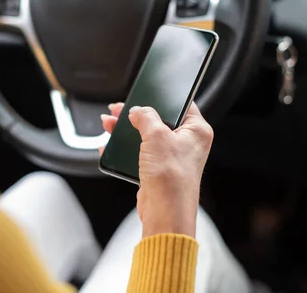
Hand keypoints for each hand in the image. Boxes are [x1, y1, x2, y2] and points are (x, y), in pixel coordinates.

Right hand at [100, 103, 213, 238]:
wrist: (165, 212)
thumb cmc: (171, 177)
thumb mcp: (157, 135)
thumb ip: (146, 117)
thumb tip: (138, 111)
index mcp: (197, 130)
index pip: (181, 104)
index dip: (160, 97)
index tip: (144, 93)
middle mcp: (188, 143)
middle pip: (159, 119)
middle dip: (136, 115)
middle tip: (119, 109)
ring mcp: (173, 157)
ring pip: (147, 136)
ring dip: (127, 130)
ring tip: (109, 124)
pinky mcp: (159, 170)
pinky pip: (140, 153)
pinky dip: (126, 148)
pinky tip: (110, 144)